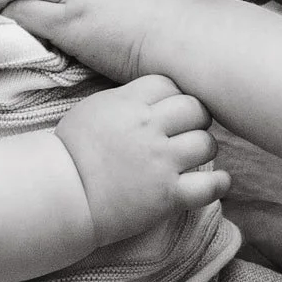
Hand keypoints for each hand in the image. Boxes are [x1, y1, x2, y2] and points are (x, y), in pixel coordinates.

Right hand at [56, 74, 228, 246]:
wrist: (62, 196)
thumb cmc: (71, 153)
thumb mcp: (94, 109)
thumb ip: (126, 98)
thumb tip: (151, 95)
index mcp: (129, 104)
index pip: (170, 85)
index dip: (174, 96)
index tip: (170, 110)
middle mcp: (149, 129)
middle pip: (195, 109)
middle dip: (196, 118)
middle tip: (189, 130)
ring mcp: (160, 162)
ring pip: (206, 143)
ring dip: (204, 148)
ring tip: (195, 155)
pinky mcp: (167, 196)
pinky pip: (209, 186)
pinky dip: (219, 184)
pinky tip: (218, 181)